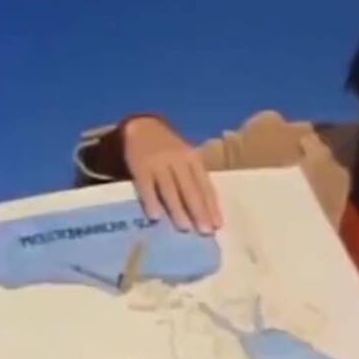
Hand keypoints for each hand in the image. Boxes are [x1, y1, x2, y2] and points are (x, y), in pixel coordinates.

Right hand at [122, 116, 222, 233]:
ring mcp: (159, 163)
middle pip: (190, 189)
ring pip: (170, 190)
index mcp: (193, 159)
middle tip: (205, 231)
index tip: (218, 225)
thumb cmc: (169, 149)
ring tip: (185, 228)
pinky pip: (146, 187)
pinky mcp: (140, 167)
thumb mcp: (186, 157)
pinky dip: (151, 201)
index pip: (205, 185)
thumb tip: (208, 210)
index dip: (212, 206)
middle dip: (199, 211)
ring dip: (178, 210)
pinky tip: (156, 217)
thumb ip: (195, 179)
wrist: (142, 126)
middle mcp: (178, 160)